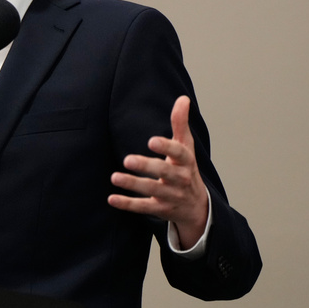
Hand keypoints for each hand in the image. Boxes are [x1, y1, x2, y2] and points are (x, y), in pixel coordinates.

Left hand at [107, 96, 208, 248]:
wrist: (197, 206)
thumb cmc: (186, 169)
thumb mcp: (186, 147)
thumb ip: (180, 124)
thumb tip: (183, 98)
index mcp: (186, 161)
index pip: (179, 153)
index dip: (166, 147)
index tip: (152, 141)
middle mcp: (180, 179)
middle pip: (164, 172)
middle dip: (147, 167)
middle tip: (128, 159)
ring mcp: (170, 195)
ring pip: (152, 190)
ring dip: (133, 184)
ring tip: (114, 177)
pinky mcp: (160, 209)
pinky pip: (143, 207)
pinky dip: (127, 204)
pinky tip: (111, 198)